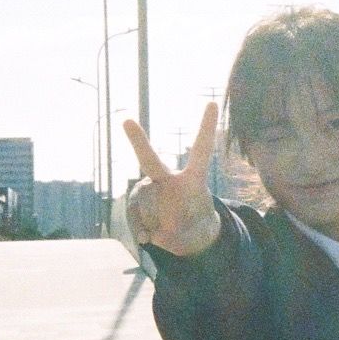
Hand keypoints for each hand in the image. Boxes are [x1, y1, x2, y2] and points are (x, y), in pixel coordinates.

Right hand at [122, 102, 221, 256]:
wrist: (186, 237)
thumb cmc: (194, 223)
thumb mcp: (196, 228)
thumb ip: (174, 229)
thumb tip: (148, 234)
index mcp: (193, 180)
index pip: (201, 150)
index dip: (206, 127)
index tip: (212, 102)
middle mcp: (168, 180)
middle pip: (150, 161)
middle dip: (138, 142)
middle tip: (126, 121)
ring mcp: (151, 191)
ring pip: (141, 206)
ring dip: (154, 223)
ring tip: (167, 229)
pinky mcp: (139, 205)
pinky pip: (135, 218)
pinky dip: (141, 231)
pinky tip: (148, 237)